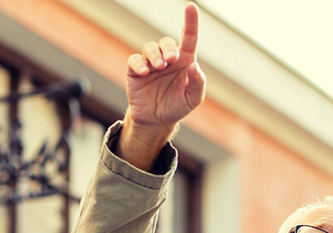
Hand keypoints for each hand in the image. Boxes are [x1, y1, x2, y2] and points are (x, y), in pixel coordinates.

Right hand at [120, 1, 205, 168]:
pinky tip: (145, 72)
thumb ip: (198, 83)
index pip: (189, 37)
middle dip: (168, 48)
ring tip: (158, 67)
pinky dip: (139, 63)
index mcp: (184, 61)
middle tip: (171, 59)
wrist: (157, 121)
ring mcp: (151, 63)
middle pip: (166, 42)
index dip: (190, 22)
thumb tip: (195, 66)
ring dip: (155, 55)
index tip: (191, 7)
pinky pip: (135, 60)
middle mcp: (167, 59)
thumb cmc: (177, 107)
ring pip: (150, 48)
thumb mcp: (193, 99)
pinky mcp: (136, 71)